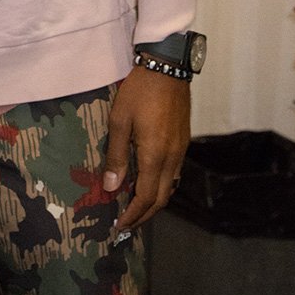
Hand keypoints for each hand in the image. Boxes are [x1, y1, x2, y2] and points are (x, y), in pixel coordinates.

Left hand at [102, 66, 189, 231]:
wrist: (167, 68)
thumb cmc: (140, 91)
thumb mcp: (120, 121)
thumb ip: (116, 155)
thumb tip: (111, 186)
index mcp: (156, 156)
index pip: (147, 198)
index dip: (133, 215)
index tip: (119, 225)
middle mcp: (173, 158)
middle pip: (162, 198)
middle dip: (144, 214)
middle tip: (127, 222)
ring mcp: (181, 149)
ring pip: (170, 186)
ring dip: (154, 200)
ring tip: (135, 204)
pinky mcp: (183, 140)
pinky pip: (174, 172)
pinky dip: (161, 184)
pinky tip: (148, 179)